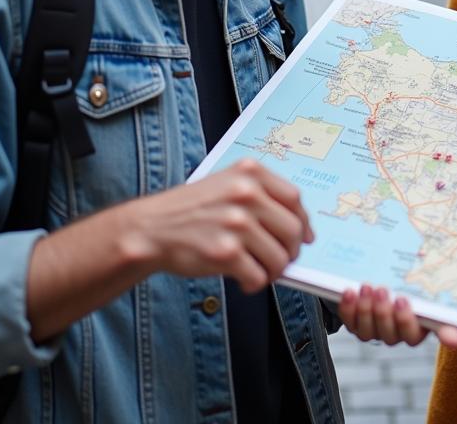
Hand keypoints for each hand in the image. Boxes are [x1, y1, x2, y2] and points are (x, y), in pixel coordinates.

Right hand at [119, 158, 312, 293]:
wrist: (151, 228)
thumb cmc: (191, 209)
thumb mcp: (228, 183)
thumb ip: (262, 195)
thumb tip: (299, 227)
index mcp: (250, 172)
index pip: (294, 198)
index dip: (303, 221)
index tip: (305, 236)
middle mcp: (246, 193)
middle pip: (293, 229)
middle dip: (291, 251)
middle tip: (281, 260)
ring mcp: (236, 222)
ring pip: (279, 257)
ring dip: (274, 271)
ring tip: (260, 271)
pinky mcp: (226, 252)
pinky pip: (258, 276)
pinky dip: (255, 283)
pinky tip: (244, 279)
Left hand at [338, 283, 456, 348]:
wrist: (389, 274)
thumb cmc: (416, 282)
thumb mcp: (430, 287)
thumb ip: (444, 310)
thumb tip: (456, 339)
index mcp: (420, 327)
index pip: (416, 334)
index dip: (408, 321)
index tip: (403, 300)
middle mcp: (398, 334)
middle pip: (390, 335)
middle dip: (384, 312)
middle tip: (382, 289)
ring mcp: (377, 331)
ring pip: (369, 332)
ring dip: (366, 309)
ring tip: (367, 287)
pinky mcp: (358, 325)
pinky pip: (352, 324)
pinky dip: (349, 309)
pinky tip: (349, 292)